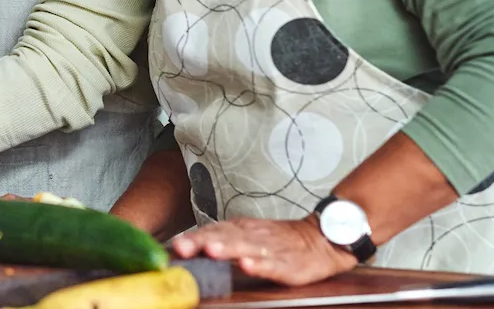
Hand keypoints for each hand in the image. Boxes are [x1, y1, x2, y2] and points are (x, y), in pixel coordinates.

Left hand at [169, 217, 356, 286]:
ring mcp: (268, 248)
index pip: (211, 230)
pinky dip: (259, 263)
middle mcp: (251, 235)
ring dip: (226, 248)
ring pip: (244, 246)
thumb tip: (185, 248)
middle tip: (183, 247)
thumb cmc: (278, 240)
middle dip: (202, 241)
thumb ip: (219, 240)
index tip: (174, 244)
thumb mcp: (246, 236)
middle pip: (223, 236)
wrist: (319, 239)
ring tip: (211, 250)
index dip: (192, 237)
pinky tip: (247, 265)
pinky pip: (271, 262)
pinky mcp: (286, 263)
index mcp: (239, 228)